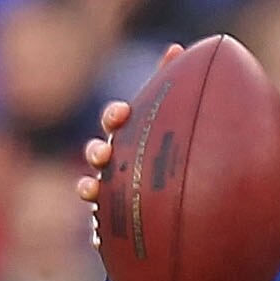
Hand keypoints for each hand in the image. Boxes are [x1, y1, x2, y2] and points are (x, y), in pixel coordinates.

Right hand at [74, 43, 183, 226]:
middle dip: (98, 151)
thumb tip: (179, 49)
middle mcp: (120, 165)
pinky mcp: (112, 226)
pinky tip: (100, 231)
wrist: (188, 220)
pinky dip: (96, 226)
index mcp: (139, 140)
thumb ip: (186, 96)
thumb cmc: (185, 169)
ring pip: (93, 187)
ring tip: (94, 190)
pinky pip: (99, 227)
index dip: (116, 117)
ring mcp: (113, 194)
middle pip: (101, 153)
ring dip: (89, 187)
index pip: (121, 123)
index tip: (122, 115)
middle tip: (105, 153)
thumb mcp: (190, 135)